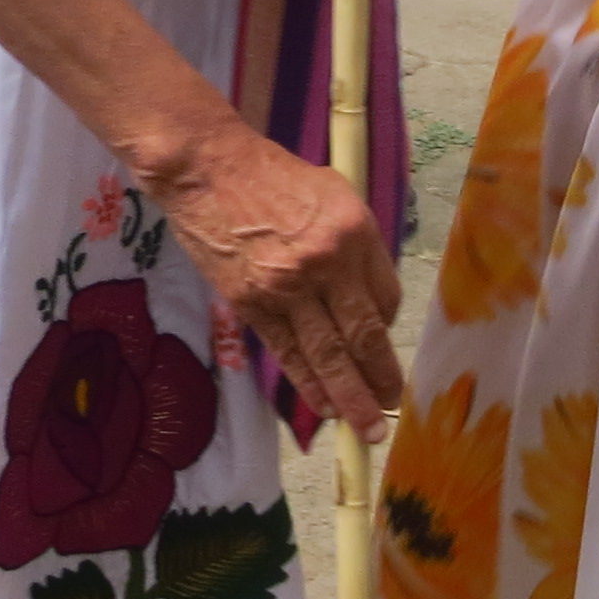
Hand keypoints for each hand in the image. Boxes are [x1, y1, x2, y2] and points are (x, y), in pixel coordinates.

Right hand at [145, 116, 404, 436]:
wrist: (207, 171)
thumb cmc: (273, 176)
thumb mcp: (334, 194)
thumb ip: (356, 246)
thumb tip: (366, 300)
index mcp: (355, 233)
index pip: (386, 298)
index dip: (388, 330)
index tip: (383, 348)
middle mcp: (326, 264)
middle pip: (363, 336)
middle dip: (380, 379)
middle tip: (391, 408)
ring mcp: (287, 288)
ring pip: (327, 355)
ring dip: (351, 397)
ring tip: (367, 426)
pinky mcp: (251, 304)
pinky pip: (288, 353)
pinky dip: (308, 384)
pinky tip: (324, 406)